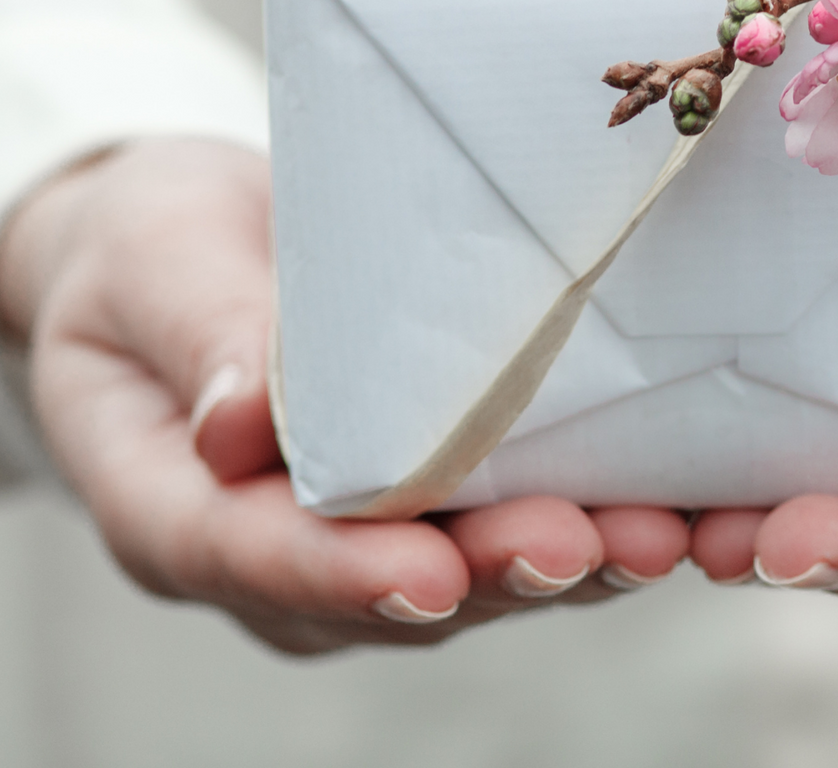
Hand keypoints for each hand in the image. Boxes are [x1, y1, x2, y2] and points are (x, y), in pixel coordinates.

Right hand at [0, 137, 691, 653]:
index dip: (341, 573)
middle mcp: (272, 558)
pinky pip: (522, 532)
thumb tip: (234, 424)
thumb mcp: (152, 255)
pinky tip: (686, 510)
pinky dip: (603, 522)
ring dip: (573, 562)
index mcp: (171, 510)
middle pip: (387, 593)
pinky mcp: (443, 511)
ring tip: (660, 536)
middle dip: (494, 573)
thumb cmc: (152, 245)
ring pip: (474, 581)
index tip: (426, 572)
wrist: (180, 253)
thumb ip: (197, 329)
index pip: (249, 556)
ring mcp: (363, 548)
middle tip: (580, 544)